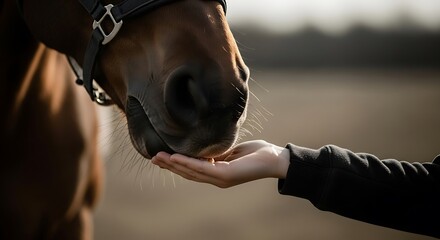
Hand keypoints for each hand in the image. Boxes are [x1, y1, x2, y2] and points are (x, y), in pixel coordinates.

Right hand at [151, 140, 289, 187]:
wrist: (275, 159)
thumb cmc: (256, 153)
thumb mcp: (231, 150)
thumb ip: (216, 151)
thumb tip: (203, 144)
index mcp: (217, 173)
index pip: (192, 169)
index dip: (175, 164)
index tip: (161, 156)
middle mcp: (216, 178)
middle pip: (187, 172)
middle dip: (169, 165)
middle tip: (152, 158)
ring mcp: (220, 179)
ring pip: (192, 171)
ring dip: (173, 164)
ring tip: (158, 157)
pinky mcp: (226, 175)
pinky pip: (202, 168)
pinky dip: (187, 163)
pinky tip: (175, 157)